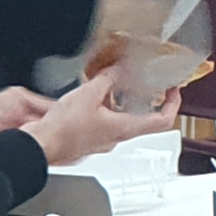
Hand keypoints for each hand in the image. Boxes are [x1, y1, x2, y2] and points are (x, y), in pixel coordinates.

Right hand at [15, 68, 183, 170]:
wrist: (40, 146)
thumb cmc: (63, 130)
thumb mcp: (89, 94)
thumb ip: (108, 79)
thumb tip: (119, 69)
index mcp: (124, 128)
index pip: (163, 120)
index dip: (173, 104)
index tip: (174, 91)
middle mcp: (116, 138)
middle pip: (144, 120)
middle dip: (148, 100)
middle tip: (150, 85)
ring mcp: (103, 141)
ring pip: (122, 120)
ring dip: (124, 103)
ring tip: (119, 85)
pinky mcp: (89, 141)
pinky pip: (105, 123)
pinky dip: (106, 108)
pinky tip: (94, 97)